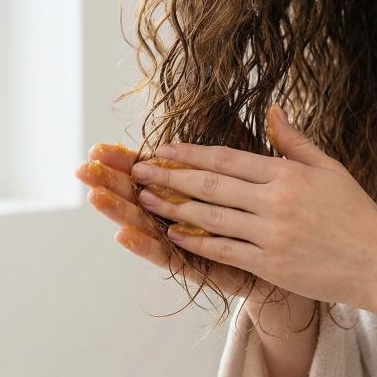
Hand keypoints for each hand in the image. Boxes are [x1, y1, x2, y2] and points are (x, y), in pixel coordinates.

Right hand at [74, 142, 278, 303]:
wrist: (293, 267)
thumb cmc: (276, 222)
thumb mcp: (264, 182)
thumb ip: (248, 154)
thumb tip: (269, 108)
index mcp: (192, 195)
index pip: (153, 173)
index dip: (127, 161)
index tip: (99, 148)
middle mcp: (183, 220)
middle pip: (140, 196)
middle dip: (112, 182)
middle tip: (83, 169)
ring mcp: (188, 246)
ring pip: (147, 226)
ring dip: (121, 211)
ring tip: (95, 196)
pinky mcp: (200, 268)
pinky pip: (169, 258)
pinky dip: (147, 247)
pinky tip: (124, 235)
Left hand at [129, 104, 376, 309]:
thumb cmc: (355, 215)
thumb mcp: (330, 169)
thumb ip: (295, 142)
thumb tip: (272, 110)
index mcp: (287, 174)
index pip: (227, 158)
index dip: (190, 153)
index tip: (162, 149)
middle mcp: (275, 200)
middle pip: (211, 184)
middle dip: (170, 176)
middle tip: (139, 170)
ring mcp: (270, 233)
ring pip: (211, 215)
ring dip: (174, 206)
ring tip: (146, 198)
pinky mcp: (269, 264)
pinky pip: (224, 249)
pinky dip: (196, 240)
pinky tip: (174, 233)